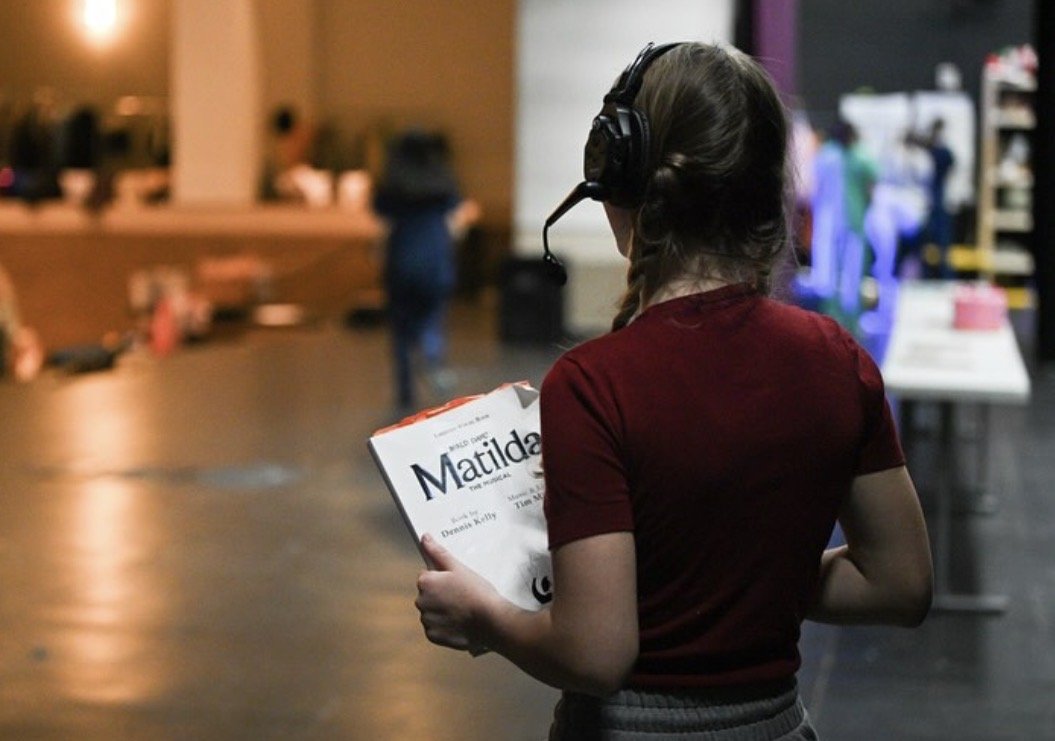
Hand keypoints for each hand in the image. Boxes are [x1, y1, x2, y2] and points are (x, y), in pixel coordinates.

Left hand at [415, 534, 498, 651]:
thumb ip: (438, 552)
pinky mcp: (433, 636)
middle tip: (461, 596)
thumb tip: (424, 537)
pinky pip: (436, 628)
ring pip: (432, 612)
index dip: (443, 579)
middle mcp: (420, 601)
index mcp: (425, 582)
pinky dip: (445, 626)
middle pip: (428, 595)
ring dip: (442, 611)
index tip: (456, 583)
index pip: (427, 577)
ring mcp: (426, 620)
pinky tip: (460, 622)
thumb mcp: (458, 567)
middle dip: (440, 595)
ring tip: (463, 610)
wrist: (490, 621)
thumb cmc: (476, 591)